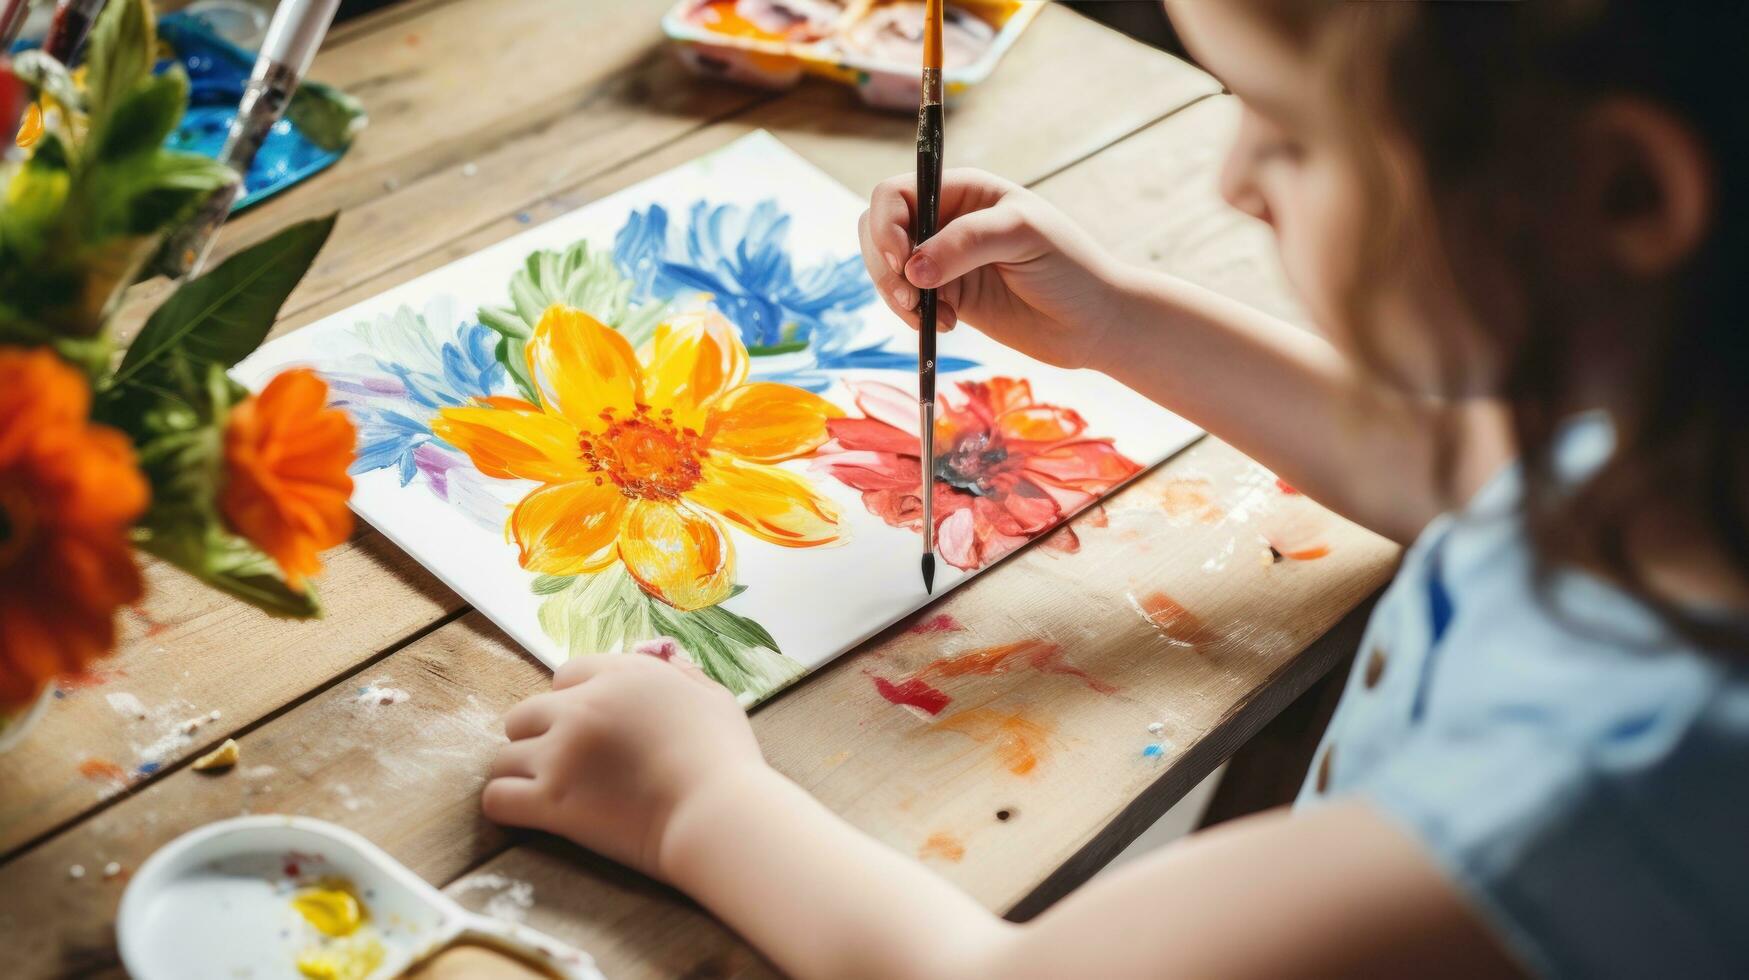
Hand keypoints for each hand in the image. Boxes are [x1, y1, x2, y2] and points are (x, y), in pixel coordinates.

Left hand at [482, 652, 765, 878]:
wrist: (719, 813)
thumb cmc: (725, 758)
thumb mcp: (714, 698)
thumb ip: (684, 675)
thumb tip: (670, 662)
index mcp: (621, 677)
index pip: (565, 675)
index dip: (571, 700)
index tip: (585, 727)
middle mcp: (583, 707)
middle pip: (524, 713)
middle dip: (537, 736)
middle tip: (559, 763)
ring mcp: (562, 754)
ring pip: (503, 757)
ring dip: (519, 773)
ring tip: (540, 792)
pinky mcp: (551, 801)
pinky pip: (496, 798)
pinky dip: (505, 806)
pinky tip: (524, 814)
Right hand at [858, 168, 1129, 369]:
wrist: (1094, 322)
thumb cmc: (1070, 266)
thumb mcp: (1022, 235)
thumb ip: (966, 243)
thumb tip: (912, 269)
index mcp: (962, 190)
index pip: (896, 194)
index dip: (886, 224)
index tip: (903, 259)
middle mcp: (947, 221)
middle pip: (879, 231)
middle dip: (883, 263)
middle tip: (909, 295)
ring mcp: (944, 262)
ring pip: (888, 270)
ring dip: (895, 294)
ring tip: (928, 317)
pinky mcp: (949, 299)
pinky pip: (907, 303)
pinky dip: (911, 316)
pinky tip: (946, 326)